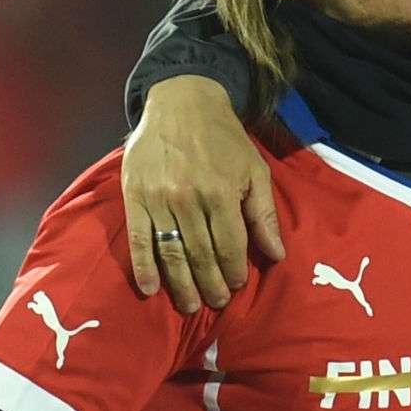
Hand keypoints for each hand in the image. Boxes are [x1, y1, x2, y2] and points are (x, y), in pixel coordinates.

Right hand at [122, 76, 284, 310]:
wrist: (182, 104)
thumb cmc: (225, 140)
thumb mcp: (255, 171)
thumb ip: (264, 214)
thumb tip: (277, 254)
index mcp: (221, 193)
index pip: (230, 245)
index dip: (235, 270)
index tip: (238, 286)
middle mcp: (189, 199)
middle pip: (201, 254)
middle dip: (210, 284)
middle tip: (216, 303)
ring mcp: (158, 199)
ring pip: (171, 251)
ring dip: (181, 283)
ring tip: (191, 305)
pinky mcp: (133, 196)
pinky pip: (138, 238)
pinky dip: (143, 266)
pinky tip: (151, 288)